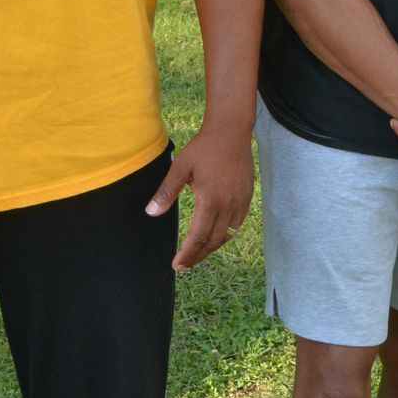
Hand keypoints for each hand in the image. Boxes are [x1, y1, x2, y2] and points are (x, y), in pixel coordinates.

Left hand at [146, 124, 252, 271]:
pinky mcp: (246, 197)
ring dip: (211, 248)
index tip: (177, 265)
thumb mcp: (180, 167)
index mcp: (210, 200)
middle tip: (184, 266)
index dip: (188, 253)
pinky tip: (215, 237)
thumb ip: (166, 192)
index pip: (198, 236)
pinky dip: (225, 236)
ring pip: (226, 236)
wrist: (231, 131)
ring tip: (197, 255)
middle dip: (198, 256)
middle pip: (213, 241)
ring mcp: (240, 202)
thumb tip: (151, 213)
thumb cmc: (203, 147)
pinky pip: (237, 225)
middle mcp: (228, 205)